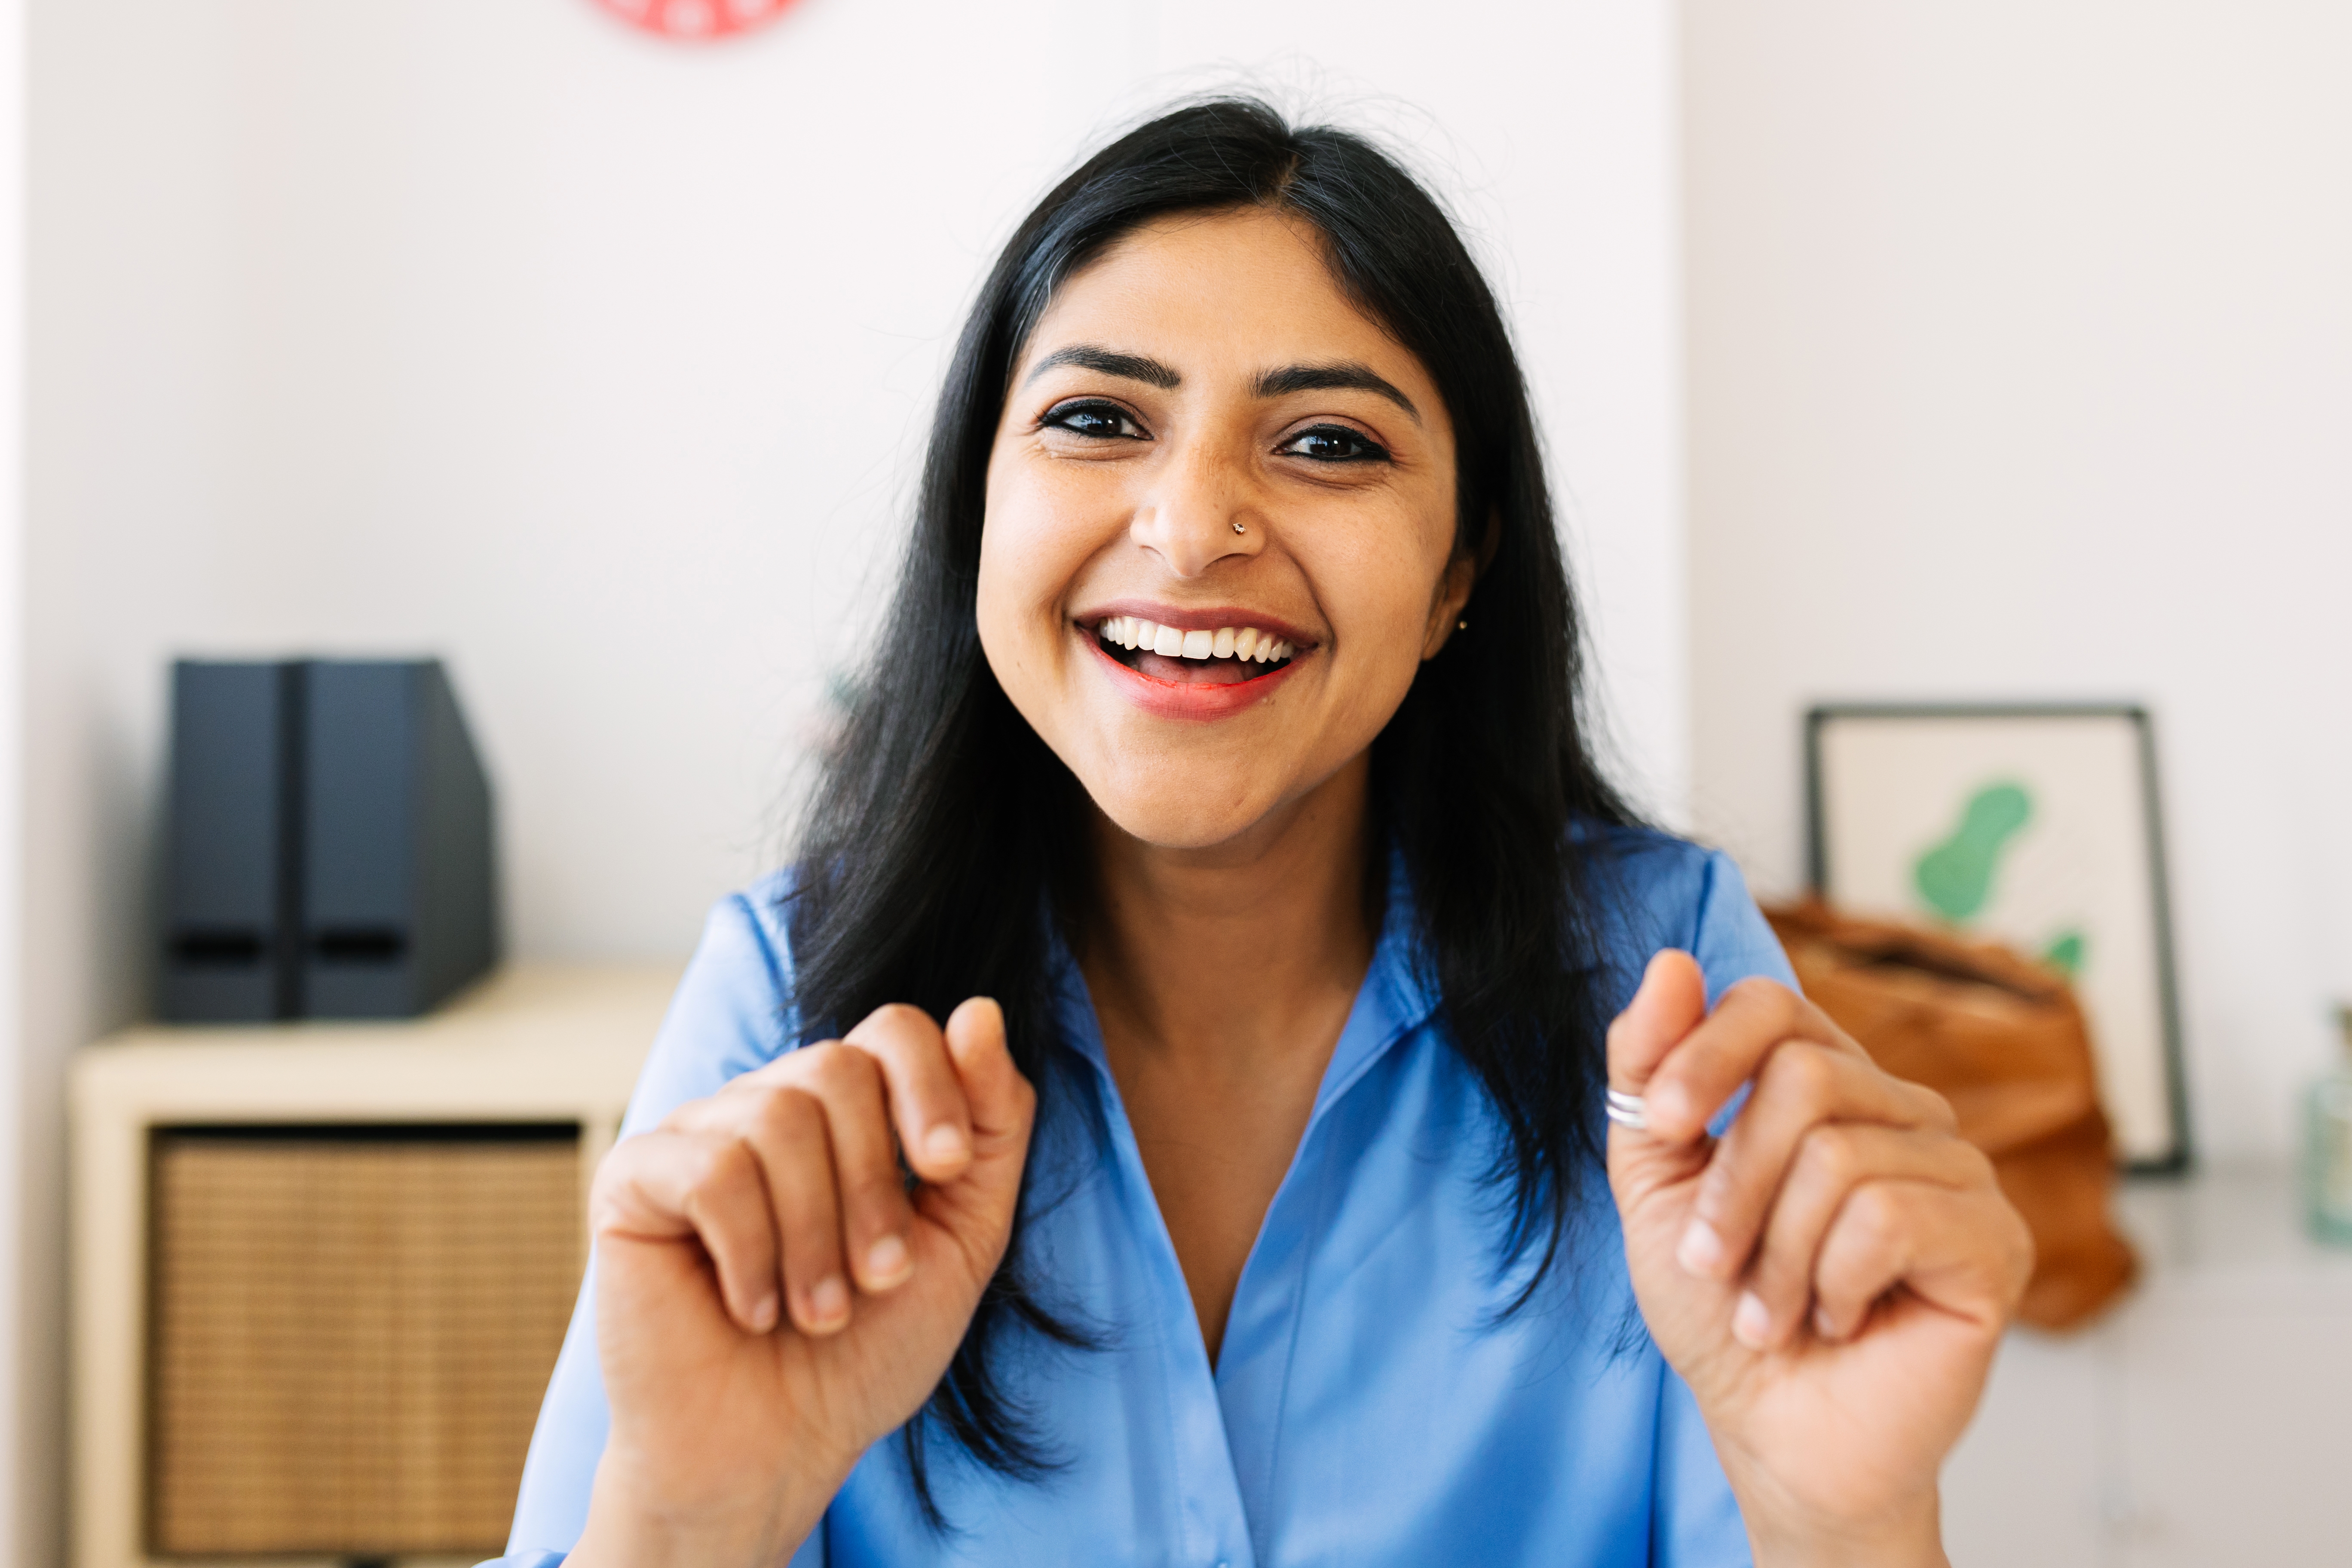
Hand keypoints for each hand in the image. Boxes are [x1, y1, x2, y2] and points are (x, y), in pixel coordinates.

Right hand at [568, 998, 1034, 1567]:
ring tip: (818, 1310)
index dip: (930, 1088)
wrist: (775, 1450)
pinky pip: (710, 1170)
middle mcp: (770, 1105)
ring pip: (777, 1118)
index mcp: (847, 1112)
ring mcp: (697, 1135)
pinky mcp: (633, 1179)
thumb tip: (981, 1012)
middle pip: (838, 1066)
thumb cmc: (866, 1350)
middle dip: (876, 1184)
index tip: (945, 1171)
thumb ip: (989, 1129)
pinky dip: (749, 1252)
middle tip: (880, 1277)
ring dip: (816, 1234)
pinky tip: (751, 1309)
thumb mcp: (964, 1238)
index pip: (894, 1030)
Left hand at [1607, 953, 2032, 1566]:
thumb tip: (1669, 961)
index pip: (1773, 1004)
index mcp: (1827, 1085)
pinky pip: (1889, 1218)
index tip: (1662, 1125)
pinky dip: (1834, 1282)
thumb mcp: (1657, 1183)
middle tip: (1716, 1262)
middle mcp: (1902, 1112)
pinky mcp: (1994, 1240)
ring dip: (1776, 1253)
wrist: (1774, 1430)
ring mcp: (1957, 1172)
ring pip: (1839, 1156)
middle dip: (1734, 1183)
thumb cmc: (1719, 1307)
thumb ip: (1650, 1076)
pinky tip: (1840, 1319)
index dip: (1704, 1055)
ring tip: (1773, 1311)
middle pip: (1802, 1077)